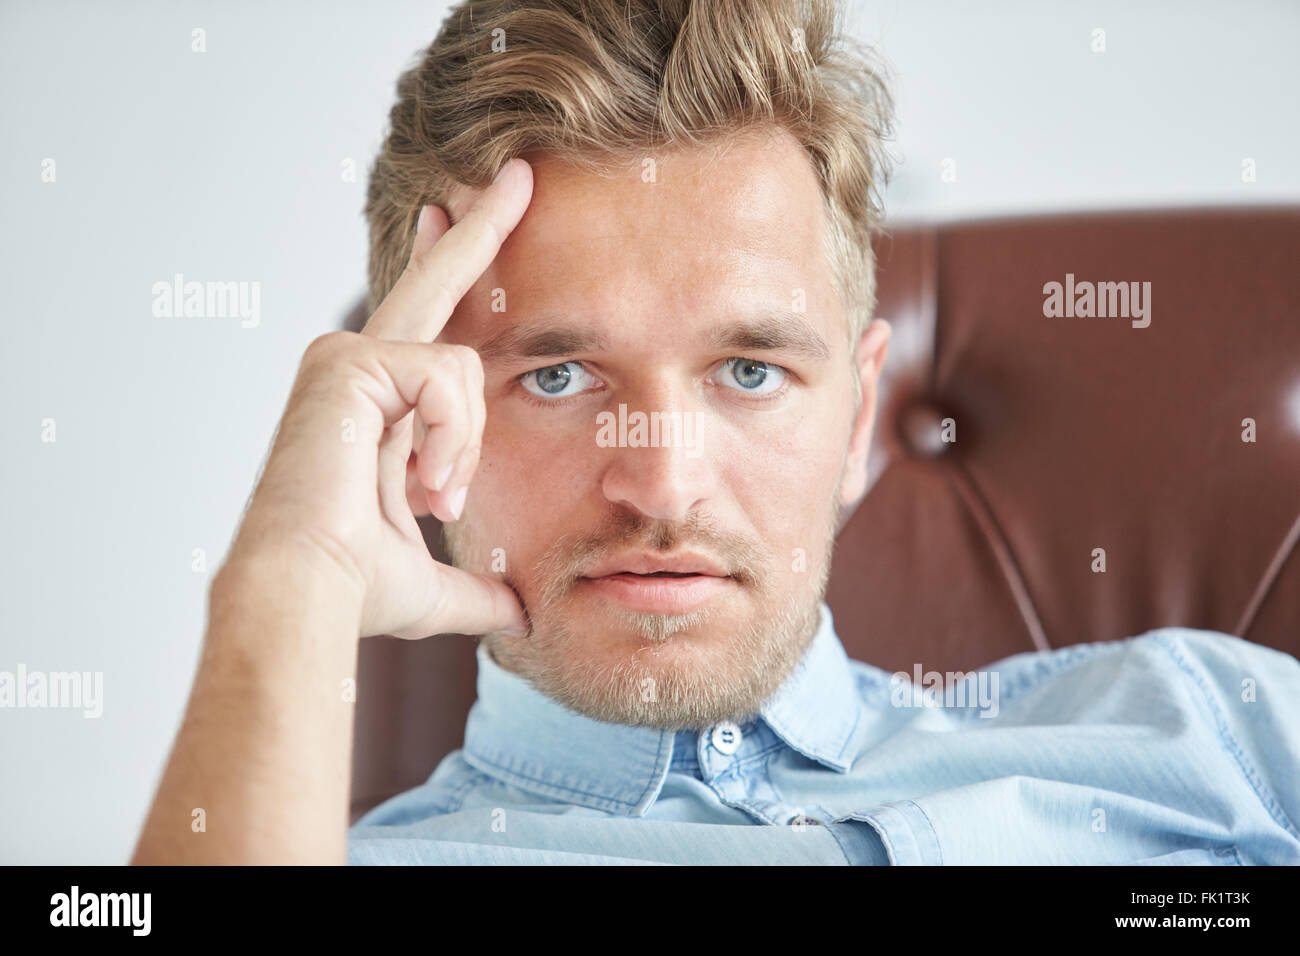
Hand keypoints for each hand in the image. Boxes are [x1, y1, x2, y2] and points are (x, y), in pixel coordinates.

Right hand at [224, 159, 533, 640]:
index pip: (427, 325)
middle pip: (435, 282)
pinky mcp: (348, 361)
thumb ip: (478, 592)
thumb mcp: (434, 588)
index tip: (459, 213)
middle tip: (523, 171)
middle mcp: (355, 367)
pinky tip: (422, 480)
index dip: (453, 268)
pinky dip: (450, 440)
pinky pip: (447, 378)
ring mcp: (346, 358)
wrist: (307, 597)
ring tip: (431, 496)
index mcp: (375, 405)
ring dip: (462, 448)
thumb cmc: (351, 589)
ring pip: (462, 365)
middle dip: (482, 228)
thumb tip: (519, 616)